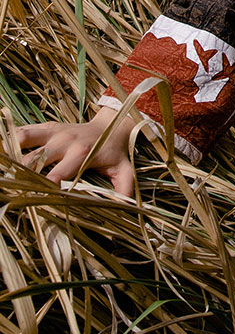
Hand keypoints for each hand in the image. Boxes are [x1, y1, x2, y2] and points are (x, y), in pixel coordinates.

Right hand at [15, 112, 135, 196]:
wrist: (113, 124)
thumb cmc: (114, 152)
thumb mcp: (123, 170)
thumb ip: (123, 189)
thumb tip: (122, 210)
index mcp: (81, 153)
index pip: (57, 174)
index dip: (44, 188)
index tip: (35, 201)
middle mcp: (64, 141)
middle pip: (35, 158)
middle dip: (22, 174)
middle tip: (13, 189)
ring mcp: (53, 131)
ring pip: (25, 138)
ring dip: (12, 152)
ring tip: (5, 170)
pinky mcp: (47, 126)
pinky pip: (24, 130)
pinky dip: (12, 140)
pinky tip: (5, 153)